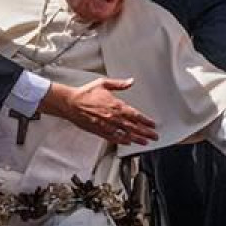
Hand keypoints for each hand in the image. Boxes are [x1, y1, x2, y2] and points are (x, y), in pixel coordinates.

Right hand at [40, 78, 158, 145]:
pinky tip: (128, 143)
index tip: (152, 124)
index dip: (146, 121)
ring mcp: (106, 126)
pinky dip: (122, 141)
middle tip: (154, 136)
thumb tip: (131, 81)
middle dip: (145, 132)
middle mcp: (113, 117)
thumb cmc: (85, 93)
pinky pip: (113, 138)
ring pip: (125, 134)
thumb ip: (119, 84)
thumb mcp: (103, 83)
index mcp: (116, 105)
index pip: (135, 115)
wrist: (70, 103)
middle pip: (133, 127)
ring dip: (136, 139)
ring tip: (145, 142)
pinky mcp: (99, 131)